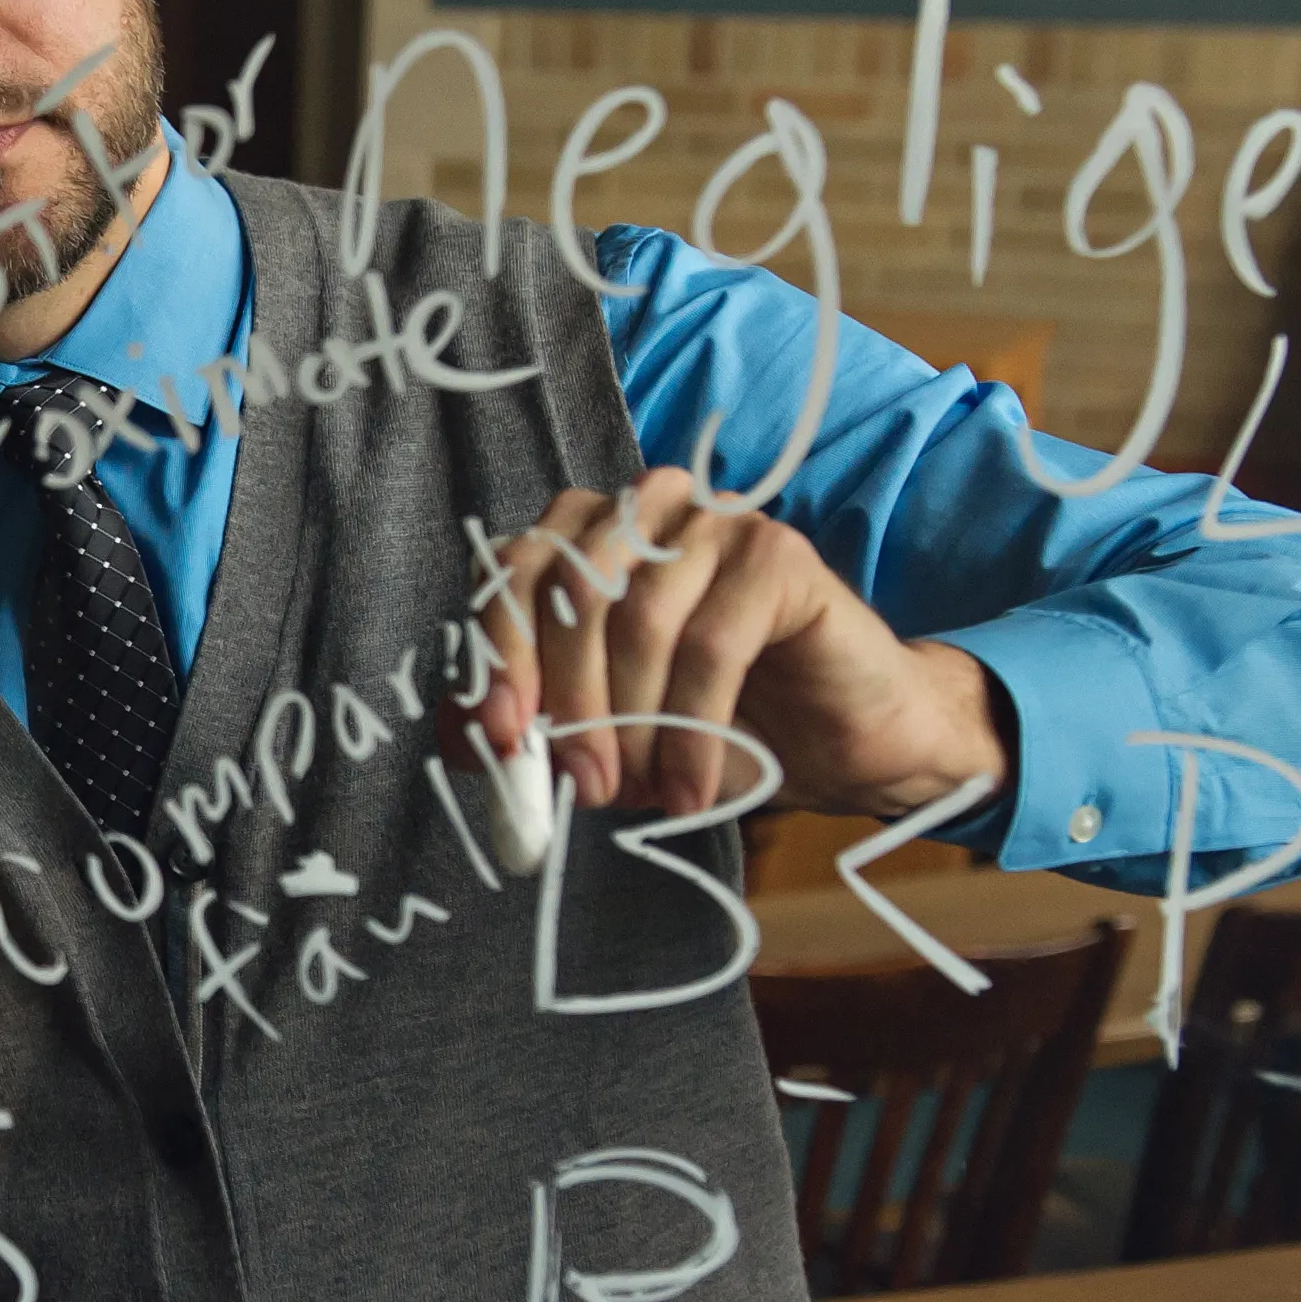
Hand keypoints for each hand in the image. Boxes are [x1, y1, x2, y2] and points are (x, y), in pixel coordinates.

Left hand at [462, 467, 1014, 821]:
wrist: (837, 743)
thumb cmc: (711, 730)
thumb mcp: (601, 737)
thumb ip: (528, 727)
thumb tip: (463, 737)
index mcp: (583, 537)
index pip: (511, 571)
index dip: (500, 654)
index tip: (502, 737)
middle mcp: (641, 510)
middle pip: (570, 589)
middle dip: (568, 701)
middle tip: (583, 787)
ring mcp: (713, 521)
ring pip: (638, 616)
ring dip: (633, 723)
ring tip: (645, 791)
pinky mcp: (778, 554)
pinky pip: (712, 642)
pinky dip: (691, 727)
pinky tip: (691, 785)